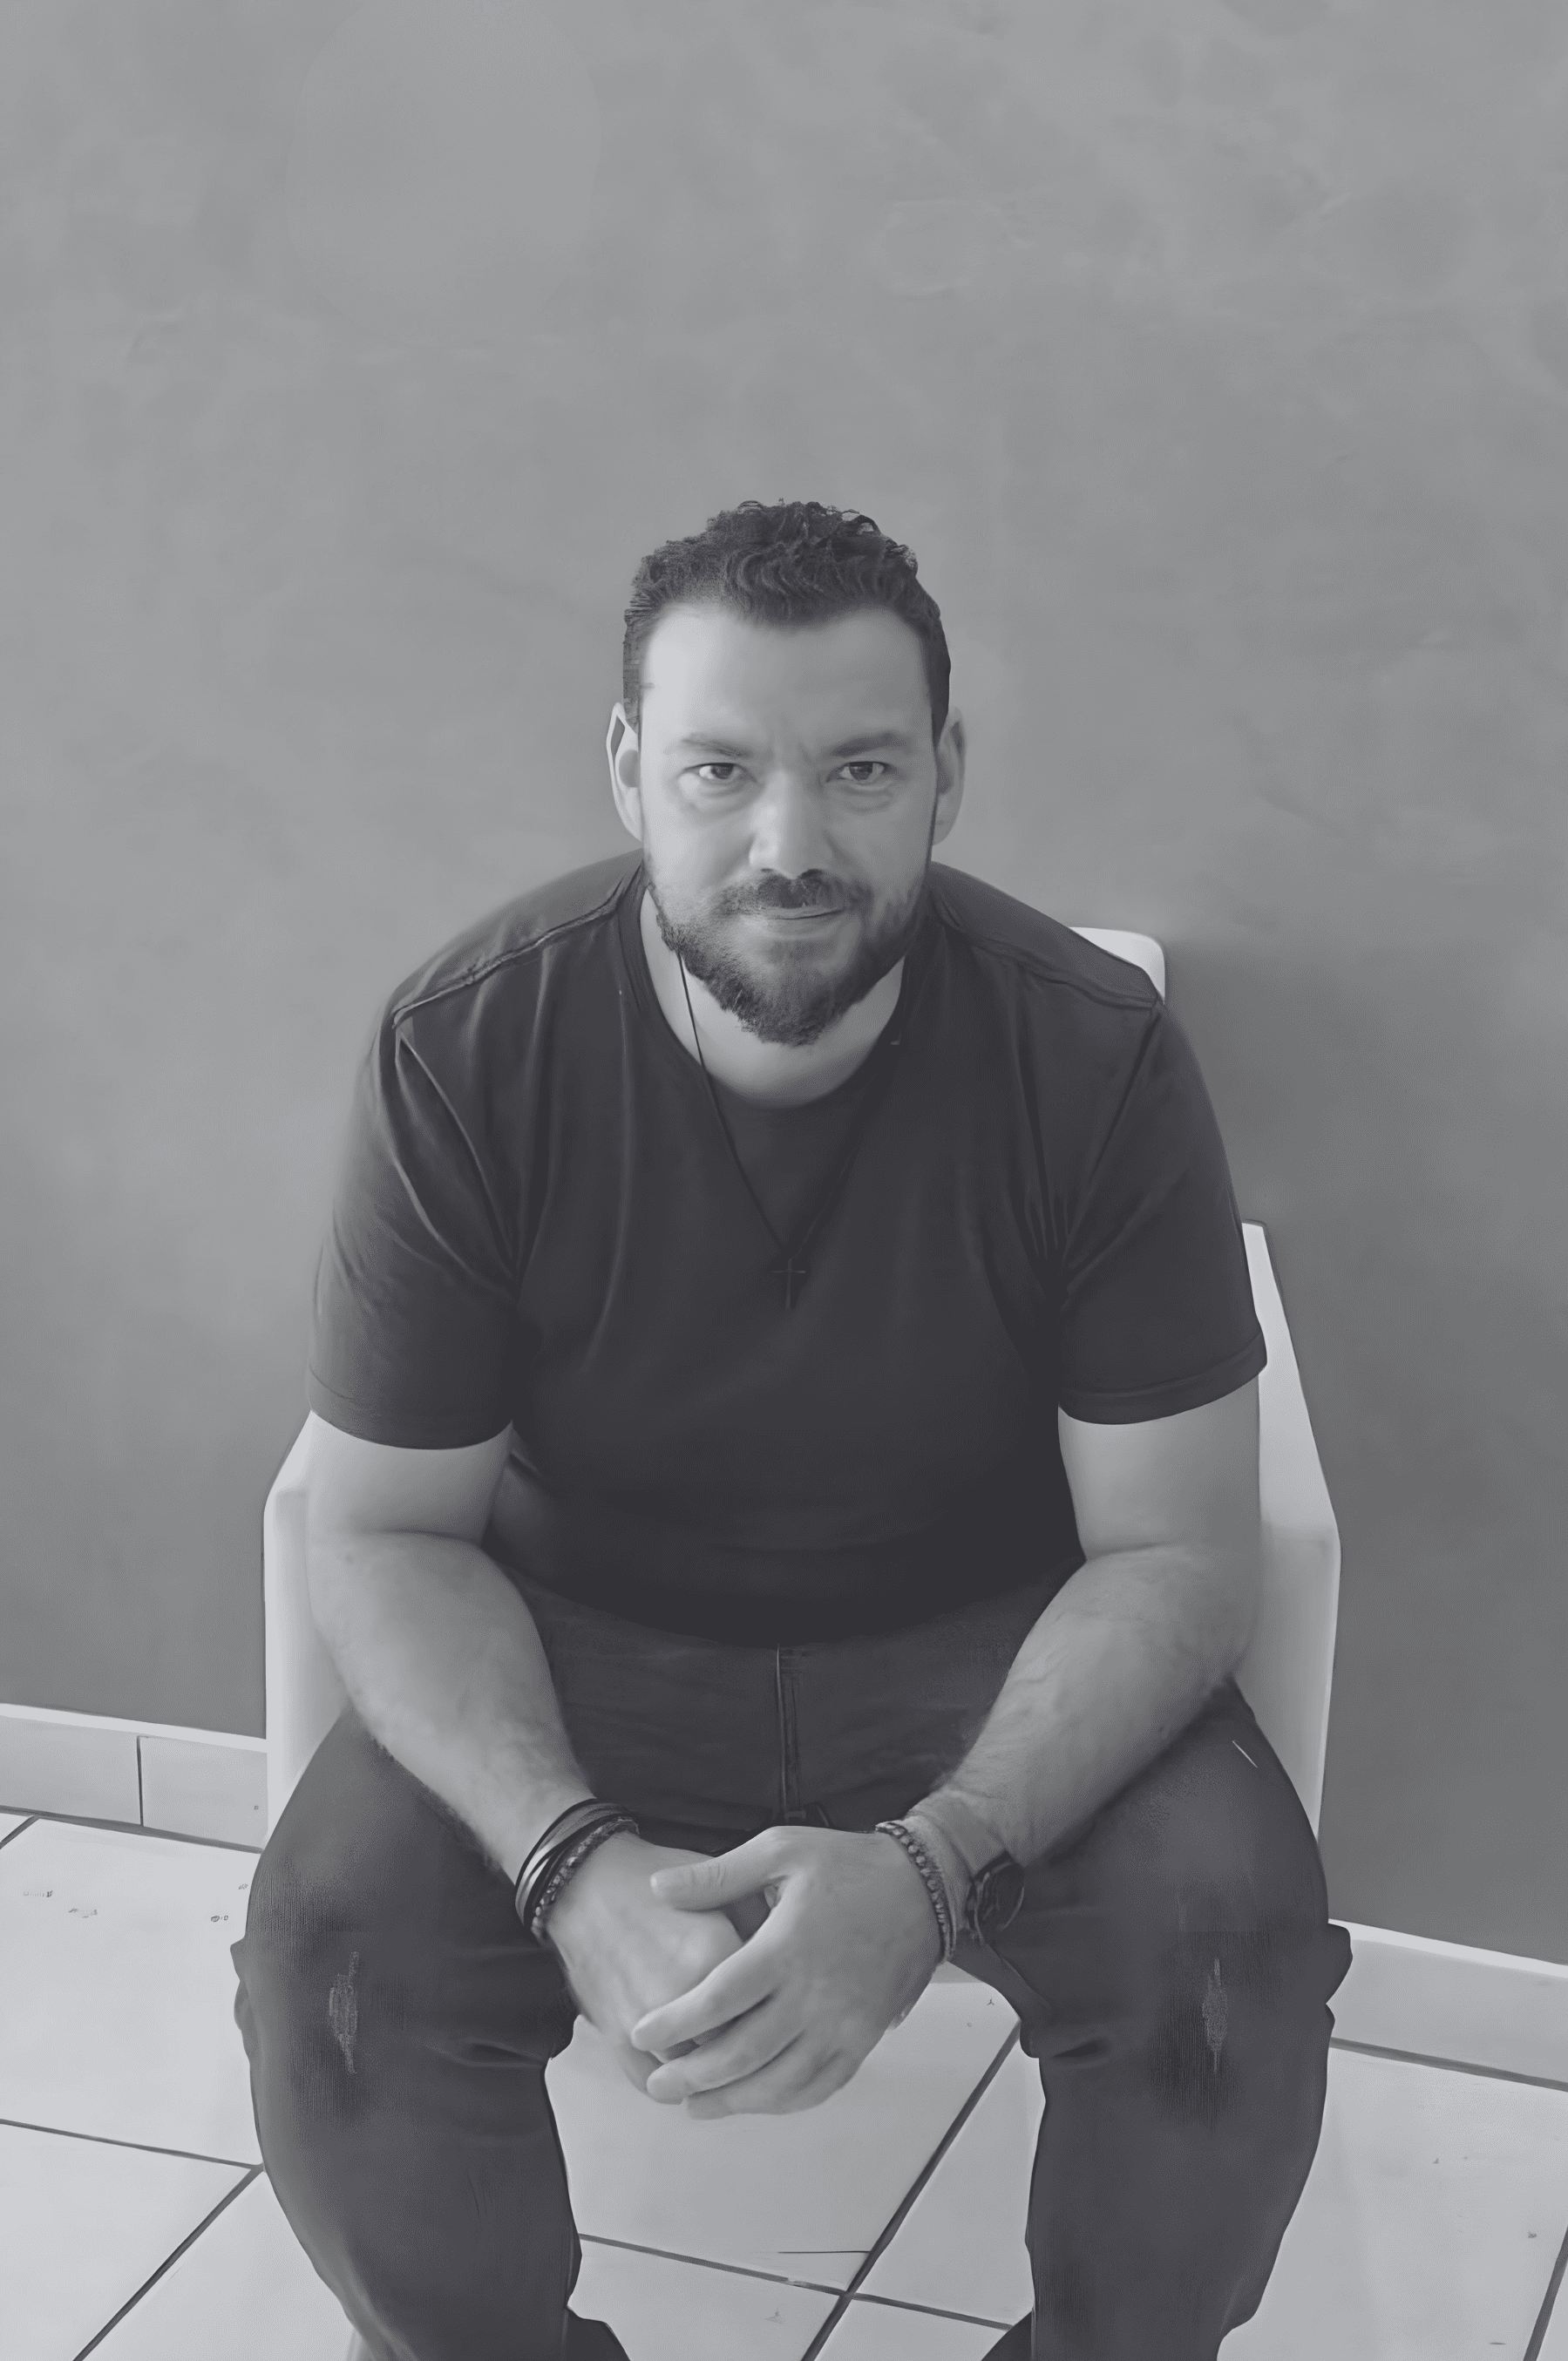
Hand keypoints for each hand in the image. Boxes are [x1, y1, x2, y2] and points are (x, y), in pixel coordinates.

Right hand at [541, 1832, 772, 2097]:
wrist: (584, 1883)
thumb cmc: (654, 1880)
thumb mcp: (717, 1884)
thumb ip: (759, 1926)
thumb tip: (797, 1963)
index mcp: (715, 1953)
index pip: (770, 2004)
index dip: (783, 2008)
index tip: (790, 2006)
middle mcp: (682, 1995)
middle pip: (739, 2048)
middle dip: (756, 2048)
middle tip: (769, 2042)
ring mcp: (646, 2024)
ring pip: (699, 2078)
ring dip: (715, 2077)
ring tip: (732, 2062)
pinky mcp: (616, 2039)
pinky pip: (655, 2085)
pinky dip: (674, 2086)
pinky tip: (689, 2069)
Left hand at [627, 1826, 943, 2118]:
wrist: (923, 1889)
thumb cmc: (848, 1866)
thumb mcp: (780, 1850)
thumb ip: (717, 1875)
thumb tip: (658, 1889)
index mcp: (788, 1947)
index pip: (719, 1998)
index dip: (676, 2023)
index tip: (640, 2034)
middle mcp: (815, 1994)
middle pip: (743, 2052)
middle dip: (693, 2076)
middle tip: (656, 2086)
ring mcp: (843, 2023)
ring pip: (779, 2081)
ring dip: (733, 2100)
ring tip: (694, 2106)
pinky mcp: (863, 2038)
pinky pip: (819, 2086)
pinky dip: (781, 2102)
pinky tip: (754, 2100)